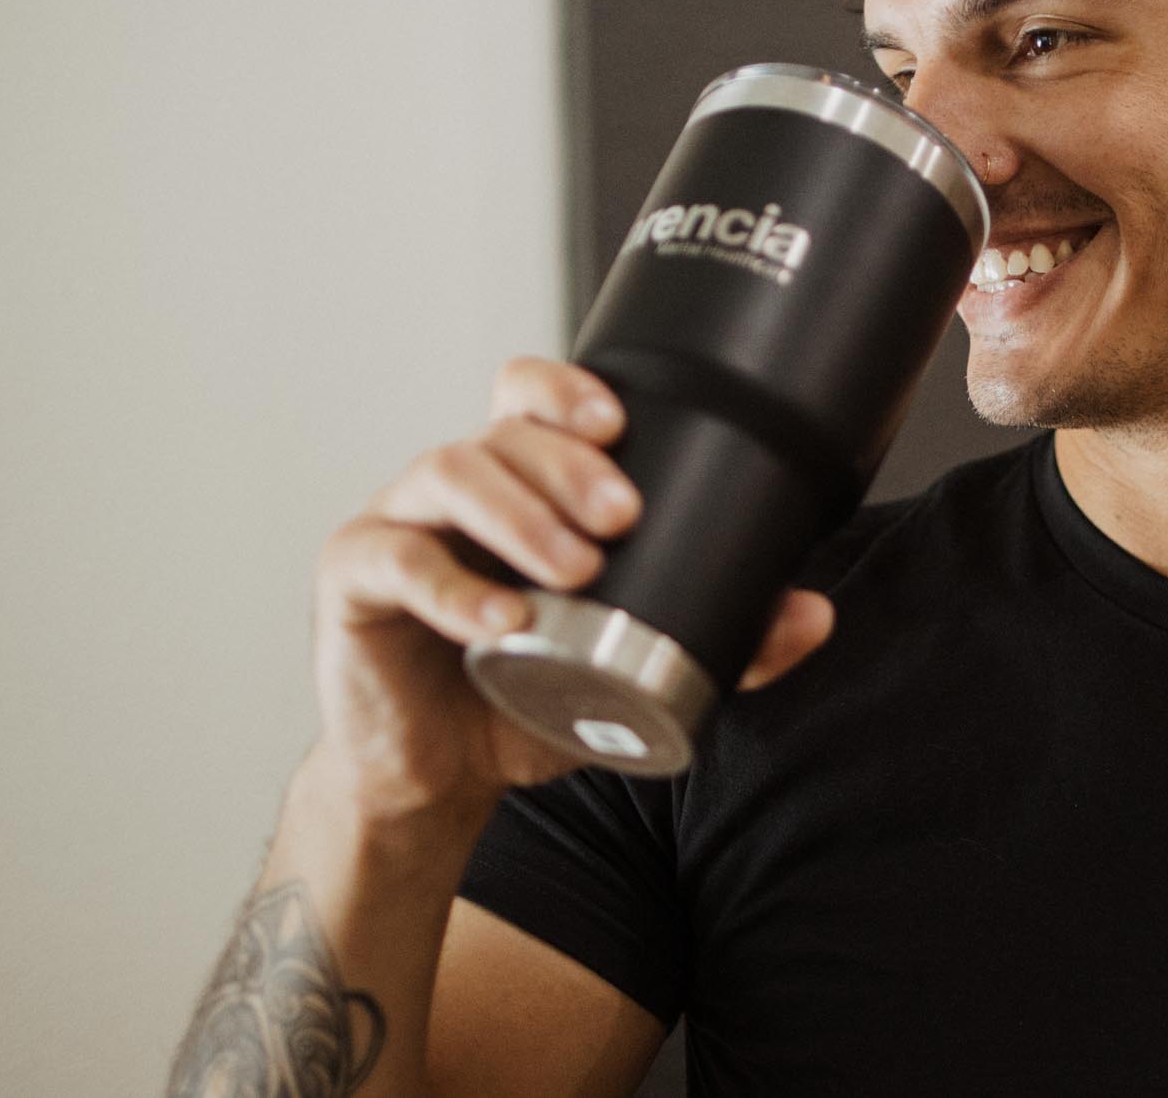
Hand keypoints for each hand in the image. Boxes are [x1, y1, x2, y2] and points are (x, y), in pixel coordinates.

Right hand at [309, 356, 835, 827]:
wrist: (436, 778)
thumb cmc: (526, 696)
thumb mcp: (636, 670)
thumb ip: (727, 642)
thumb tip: (812, 614)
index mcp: (519, 484)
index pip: (532, 397)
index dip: (569, 389)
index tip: (620, 421)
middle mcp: (457, 488)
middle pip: (503, 430)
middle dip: (568, 460)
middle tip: (624, 513)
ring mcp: (400, 525)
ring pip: (448, 472)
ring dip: (519, 512)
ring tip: (576, 566)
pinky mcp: (354, 581)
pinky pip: (394, 560)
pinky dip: (450, 587)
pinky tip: (499, 617)